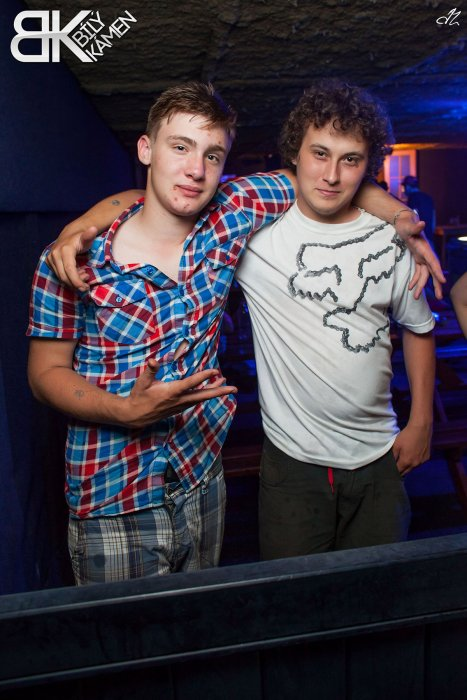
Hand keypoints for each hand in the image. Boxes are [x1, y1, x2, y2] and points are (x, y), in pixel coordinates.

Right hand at [46, 226, 97, 291]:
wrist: (69, 235)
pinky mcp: (48, 262)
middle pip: (64, 276)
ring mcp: (50, 259)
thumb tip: (93, 229)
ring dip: (73, 281)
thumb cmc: (80, 238)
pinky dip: (68, 278)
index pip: (70, 270)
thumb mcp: (86, 238)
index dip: (77, 281)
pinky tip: (77, 273)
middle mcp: (55, 254)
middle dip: (76, 284)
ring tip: (83, 275)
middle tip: (86, 285)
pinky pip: (58, 275)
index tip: (85, 288)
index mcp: (65, 250)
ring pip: (61, 277)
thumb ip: (89, 235)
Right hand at [119, 359, 236, 428]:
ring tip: (227, 384)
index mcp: (171, 391)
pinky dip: (206, 394)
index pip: (191, 383)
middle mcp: (179, 400)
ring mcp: (181, 405)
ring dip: (215, 391)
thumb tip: (153, 360)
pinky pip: (197, 400)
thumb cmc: (138, 396)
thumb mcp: (141, 382)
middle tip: (234, 388)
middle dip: (219, 391)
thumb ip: (150, 370)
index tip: (215, 371)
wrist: (135, 416)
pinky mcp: (180, 407)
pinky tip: (212, 389)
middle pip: (203, 395)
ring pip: (202, 398)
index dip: (203, 377)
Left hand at [392, 422, 431, 475]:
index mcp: (406, 462)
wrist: (421, 428)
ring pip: (413, 468)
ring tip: (405, 460)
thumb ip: (393, 456)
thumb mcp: (396, 445)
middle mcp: (415, 464)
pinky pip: (419, 463)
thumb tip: (392, 463)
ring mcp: (422, 461)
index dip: (394, 471)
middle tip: (397, 466)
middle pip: (406, 472)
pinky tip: (413, 455)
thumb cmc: (407, 435)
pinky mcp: (427, 457)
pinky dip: (415, 461)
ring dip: (408, 466)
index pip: (399, 471)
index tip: (391, 470)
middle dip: (401, 471)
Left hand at [393, 211, 444, 299]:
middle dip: (436, 285)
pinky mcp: (418, 258)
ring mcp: (422, 257)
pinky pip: (418, 272)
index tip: (443, 281)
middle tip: (439, 297)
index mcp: (425, 249)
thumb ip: (415, 226)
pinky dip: (415, 280)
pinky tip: (410, 288)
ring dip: (421, 286)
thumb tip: (422, 223)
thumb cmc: (406, 224)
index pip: (433, 262)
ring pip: (425, 275)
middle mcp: (426, 254)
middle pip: (433, 272)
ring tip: (416, 297)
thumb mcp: (409, 226)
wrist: (405, 222)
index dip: (438, 271)